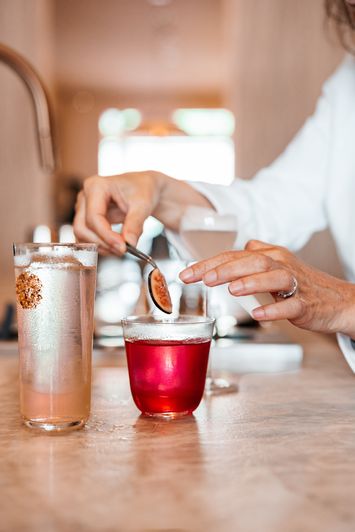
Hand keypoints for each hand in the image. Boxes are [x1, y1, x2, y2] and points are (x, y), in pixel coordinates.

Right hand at [73, 171, 211, 254]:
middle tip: (122, 252)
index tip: (122, 248)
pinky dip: (102, 244)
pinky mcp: (92, 216)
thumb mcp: (144, 204)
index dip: (106, 236)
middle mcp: (86, 195)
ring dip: (100, 246)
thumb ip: (134, 224)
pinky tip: (118, 247)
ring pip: (83, 234)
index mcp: (96, 186)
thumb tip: (127, 246)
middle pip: (82, 228)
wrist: (150, 186)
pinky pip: (91, 235)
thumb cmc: (148, 188)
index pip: (93, 218)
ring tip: (122, 250)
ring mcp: (87, 206)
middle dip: (101, 243)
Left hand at [179, 239, 354, 336]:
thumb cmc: (303, 284)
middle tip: (202, 279)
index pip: (234, 256)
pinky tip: (258, 314)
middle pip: (251, 262)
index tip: (186, 274)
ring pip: (273, 277)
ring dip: (251, 282)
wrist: (338, 300)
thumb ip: (255, 257)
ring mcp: (295, 285)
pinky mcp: (306, 304)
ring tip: (231, 289)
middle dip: (224, 269)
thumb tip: (236, 251)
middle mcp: (281, 265)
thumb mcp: (277, 265)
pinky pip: (290, 306)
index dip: (208, 263)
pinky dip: (274, 309)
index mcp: (270, 256)